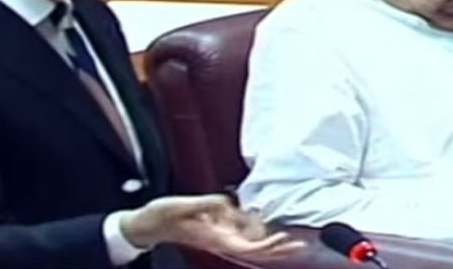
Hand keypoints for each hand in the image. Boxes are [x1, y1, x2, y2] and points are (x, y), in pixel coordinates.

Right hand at [120, 194, 305, 259]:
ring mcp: (220, 238)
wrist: (150, 224)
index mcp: (215, 238)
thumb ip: (206, 205)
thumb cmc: (163, 215)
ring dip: (272, 239)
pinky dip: (257, 230)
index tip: (287, 238)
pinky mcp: (217, 231)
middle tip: (302, 242)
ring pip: (252, 243)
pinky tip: (265, 222)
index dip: (270, 245)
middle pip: (257, 249)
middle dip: (279, 247)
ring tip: (293, 235)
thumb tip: (227, 202)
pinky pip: (242, 233)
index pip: (249, 247)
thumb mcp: (183, 206)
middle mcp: (221, 241)